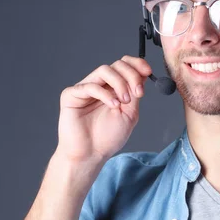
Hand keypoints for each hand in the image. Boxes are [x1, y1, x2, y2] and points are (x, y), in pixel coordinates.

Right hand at [55, 55, 151, 170]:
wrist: (91, 155)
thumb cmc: (108, 137)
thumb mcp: (130, 113)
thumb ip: (134, 93)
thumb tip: (143, 75)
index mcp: (113, 88)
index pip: (125, 66)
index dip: (137, 64)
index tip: (148, 71)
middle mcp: (100, 85)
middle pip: (117, 65)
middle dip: (132, 75)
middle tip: (138, 92)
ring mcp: (85, 89)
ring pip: (104, 70)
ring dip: (120, 83)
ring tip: (124, 102)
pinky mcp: (71, 95)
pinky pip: (90, 86)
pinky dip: (105, 94)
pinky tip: (113, 105)